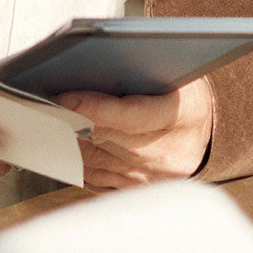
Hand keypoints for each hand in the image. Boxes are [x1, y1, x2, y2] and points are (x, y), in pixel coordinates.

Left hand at [58, 77, 213, 189]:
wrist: (210, 140)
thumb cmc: (190, 100)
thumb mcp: (181, 76)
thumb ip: (144, 69)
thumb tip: (97, 63)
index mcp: (178, 116)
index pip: (129, 116)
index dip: (94, 108)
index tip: (64, 98)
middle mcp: (163, 154)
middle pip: (104, 138)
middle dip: (71, 121)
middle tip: (42, 105)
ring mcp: (149, 177)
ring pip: (94, 161)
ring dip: (71, 141)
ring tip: (51, 121)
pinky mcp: (136, 190)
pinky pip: (96, 179)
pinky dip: (79, 161)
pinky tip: (70, 144)